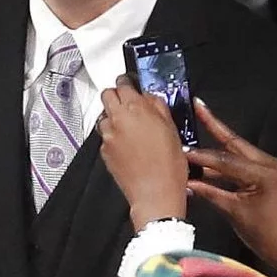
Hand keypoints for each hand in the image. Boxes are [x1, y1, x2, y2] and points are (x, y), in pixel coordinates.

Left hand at [98, 76, 188, 229]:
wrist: (155, 193)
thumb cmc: (168, 166)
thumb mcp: (172, 130)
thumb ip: (158, 108)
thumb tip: (150, 97)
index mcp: (136, 109)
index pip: (123, 83)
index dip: (127, 83)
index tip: (131, 85)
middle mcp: (117, 119)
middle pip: (107, 95)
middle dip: (116, 96)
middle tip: (128, 103)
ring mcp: (108, 135)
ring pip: (104, 116)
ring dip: (114, 117)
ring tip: (130, 128)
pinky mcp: (104, 150)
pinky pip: (105, 136)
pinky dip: (113, 136)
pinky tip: (128, 146)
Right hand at [183, 98, 276, 273]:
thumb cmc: (262, 232)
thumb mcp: (233, 212)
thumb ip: (209, 192)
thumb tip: (185, 180)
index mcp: (263, 173)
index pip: (226, 159)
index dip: (201, 155)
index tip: (181, 150)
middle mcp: (268, 163)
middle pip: (234, 143)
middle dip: (214, 125)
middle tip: (198, 105)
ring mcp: (267, 167)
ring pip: (236, 151)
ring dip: (216, 143)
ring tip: (198, 124)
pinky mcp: (264, 173)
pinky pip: (239, 163)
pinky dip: (222, 161)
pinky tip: (204, 158)